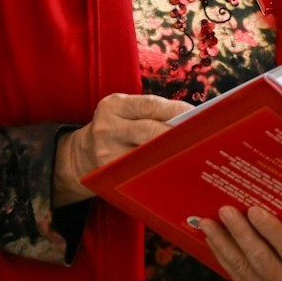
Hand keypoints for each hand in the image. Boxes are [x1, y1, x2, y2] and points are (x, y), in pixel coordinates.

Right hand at [53, 93, 192, 204]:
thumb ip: (153, 112)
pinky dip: (158, 171)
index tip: (200, 117)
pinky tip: (173, 171)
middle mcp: (108, 127)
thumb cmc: (117, 128)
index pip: (151, 105)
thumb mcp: (125, 111)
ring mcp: (107, 154)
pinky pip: (139, 174)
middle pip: (149, 132)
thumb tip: (192, 119)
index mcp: (115, 105)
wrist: (81, 153)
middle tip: (200, 139)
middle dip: (177, 136)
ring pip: (147, 156)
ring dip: (171, 155)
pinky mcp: (109, 175)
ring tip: (192, 155)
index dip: (178, 111)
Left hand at [198, 209, 281, 280]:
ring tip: (209, 220)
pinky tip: (211, 236)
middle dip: (241, 235)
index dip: (272, 233)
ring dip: (223, 244)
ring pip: (243, 270)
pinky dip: (222, 256)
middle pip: (261, 261)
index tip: (256, 210)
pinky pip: (237, 277)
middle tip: (227, 208)